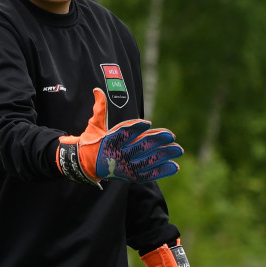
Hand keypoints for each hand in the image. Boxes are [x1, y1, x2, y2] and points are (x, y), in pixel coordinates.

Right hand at [57, 88, 182, 185]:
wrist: (87, 164)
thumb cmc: (93, 141)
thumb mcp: (94, 125)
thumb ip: (100, 109)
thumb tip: (98, 90)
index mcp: (110, 141)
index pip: (123, 134)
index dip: (135, 128)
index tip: (147, 122)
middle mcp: (118, 155)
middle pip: (140, 147)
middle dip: (157, 141)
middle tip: (171, 136)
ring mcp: (126, 167)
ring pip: (148, 161)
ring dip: (164, 155)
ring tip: (179, 149)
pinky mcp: (132, 176)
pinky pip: (149, 174)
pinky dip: (162, 171)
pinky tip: (175, 166)